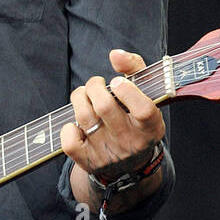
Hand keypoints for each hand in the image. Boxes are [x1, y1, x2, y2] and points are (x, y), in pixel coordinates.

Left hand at [60, 49, 165, 199]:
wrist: (129, 165)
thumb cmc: (135, 117)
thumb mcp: (145, 93)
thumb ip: (134, 67)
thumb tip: (115, 54)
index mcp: (150, 127)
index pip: (143, 110)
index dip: (127, 90)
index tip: (117, 82)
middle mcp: (131, 142)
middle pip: (104, 107)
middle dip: (94, 86)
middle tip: (96, 84)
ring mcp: (109, 154)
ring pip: (84, 117)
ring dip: (79, 98)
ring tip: (83, 95)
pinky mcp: (88, 161)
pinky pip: (69, 142)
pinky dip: (68, 127)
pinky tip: (77, 123)